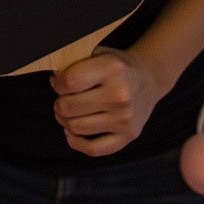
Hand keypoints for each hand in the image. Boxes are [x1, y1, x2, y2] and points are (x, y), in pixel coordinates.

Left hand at [51, 46, 165, 156]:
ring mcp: (126, 119)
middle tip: (62, 99)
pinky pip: (94, 149)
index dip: (57, 84)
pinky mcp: (129, 136)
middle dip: (59, 103)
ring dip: (64, 120)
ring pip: (76, 127)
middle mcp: (120, 95)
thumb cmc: (114, 66)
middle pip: (69, 107)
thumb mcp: (96, 53)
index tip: (58, 82)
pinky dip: (76, 143)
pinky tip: (71, 132)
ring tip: (67, 111)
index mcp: (111, 69)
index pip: (69, 82)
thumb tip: (54, 81)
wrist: (149, 79)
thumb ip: (73, 63)